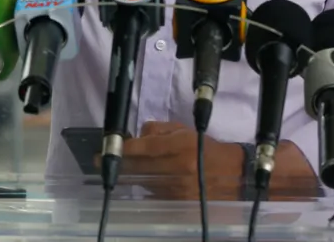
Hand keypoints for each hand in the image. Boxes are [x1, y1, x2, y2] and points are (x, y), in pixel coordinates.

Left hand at [100, 121, 243, 200]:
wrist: (234, 176)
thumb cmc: (205, 149)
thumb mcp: (183, 131)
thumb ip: (157, 130)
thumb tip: (136, 136)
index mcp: (180, 147)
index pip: (143, 148)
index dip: (123, 149)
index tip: (106, 149)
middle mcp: (177, 169)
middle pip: (138, 167)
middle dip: (117, 164)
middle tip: (99, 162)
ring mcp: (177, 188)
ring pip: (142, 182)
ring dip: (129, 176)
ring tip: (120, 169)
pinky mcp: (179, 202)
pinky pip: (152, 193)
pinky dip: (144, 186)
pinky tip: (141, 181)